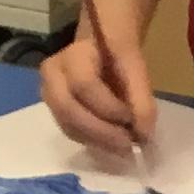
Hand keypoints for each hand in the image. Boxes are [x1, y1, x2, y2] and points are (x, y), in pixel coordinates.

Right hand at [40, 30, 154, 158]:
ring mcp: (49, 91)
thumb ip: (141, 99)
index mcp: (75, 53)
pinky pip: (69, 131)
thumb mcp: (135, 68)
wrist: (99, 48)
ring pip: (66, 123)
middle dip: (99, 132)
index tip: (132, 119)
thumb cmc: (117, 55)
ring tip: (123, 145)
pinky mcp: (54, 108)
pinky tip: (111, 143)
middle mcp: (53, 72)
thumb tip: (144, 136)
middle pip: (67, 108)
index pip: (84, 84)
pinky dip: (92, 141)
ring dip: (97, 140)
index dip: (108, 108)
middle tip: (127, 144)